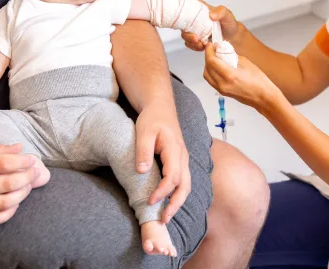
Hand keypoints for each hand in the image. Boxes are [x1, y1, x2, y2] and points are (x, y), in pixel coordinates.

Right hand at [0, 144, 39, 227]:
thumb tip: (20, 147)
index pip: (4, 163)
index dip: (23, 162)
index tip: (32, 160)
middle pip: (8, 183)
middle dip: (27, 178)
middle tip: (35, 173)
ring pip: (5, 202)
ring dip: (22, 194)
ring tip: (27, 187)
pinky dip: (10, 212)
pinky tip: (14, 204)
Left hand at [135, 107, 190, 223]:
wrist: (161, 108)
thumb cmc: (152, 118)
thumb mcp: (143, 131)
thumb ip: (143, 151)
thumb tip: (142, 171)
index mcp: (174, 149)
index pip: (172, 176)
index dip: (162, 192)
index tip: (149, 202)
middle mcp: (183, 157)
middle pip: (185, 186)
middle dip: (175, 205)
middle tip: (163, 220)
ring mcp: (183, 160)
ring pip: (186, 186)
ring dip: (177, 203)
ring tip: (165, 217)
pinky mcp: (180, 162)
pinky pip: (183, 182)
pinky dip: (177, 195)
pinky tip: (167, 204)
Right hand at [180, 0, 241, 50]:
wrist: (233, 38)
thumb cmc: (228, 23)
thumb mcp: (227, 14)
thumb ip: (221, 12)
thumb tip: (211, 15)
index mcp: (199, 7)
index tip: (178, 7)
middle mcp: (194, 17)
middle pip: (180, 19)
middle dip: (185, 29)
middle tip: (195, 37)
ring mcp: (193, 28)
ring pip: (184, 33)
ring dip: (190, 40)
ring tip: (200, 44)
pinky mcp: (195, 39)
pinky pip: (189, 43)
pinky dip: (194, 46)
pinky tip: (202, 47)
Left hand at [203, 43, 281, 108]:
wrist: (263, 97)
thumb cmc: (259, 80)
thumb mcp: (245, 63)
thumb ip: (231, 56)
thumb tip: (223, 50)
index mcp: (229, 75)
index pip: (211, 60)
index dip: (208, 51)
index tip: (210, 44)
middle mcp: (222, 83)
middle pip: (207, 67)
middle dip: (208, 57)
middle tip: (213, 49)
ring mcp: (221, 89)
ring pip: (207, 75)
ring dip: (208, 65)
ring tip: (216, 58)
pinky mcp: (222, 92)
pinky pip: (211, 81)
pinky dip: (211, 72)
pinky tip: (218, 67)